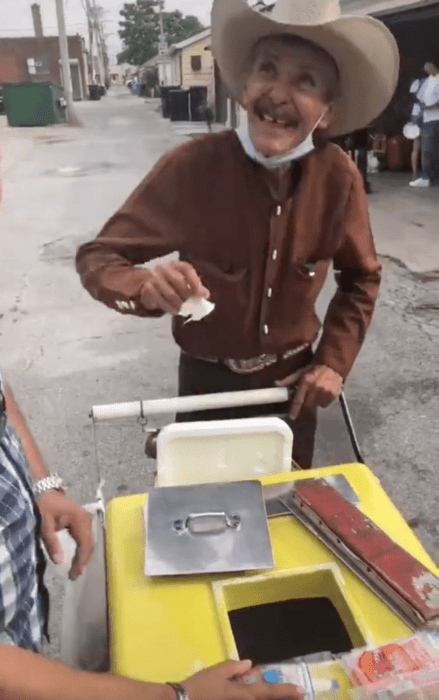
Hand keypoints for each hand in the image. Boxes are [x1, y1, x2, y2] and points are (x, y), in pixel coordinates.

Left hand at [36, 490, 93, 580]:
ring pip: (89, 541)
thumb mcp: (44, 524)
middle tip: (74, 575)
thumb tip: (59, 562)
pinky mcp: (82, 520)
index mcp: (79, 519)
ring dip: (84, 556)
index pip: (84, 544)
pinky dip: (83, 549)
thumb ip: (51, 543)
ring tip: (76, 570)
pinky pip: (86, 537)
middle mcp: (86, 519)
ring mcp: (86, 518)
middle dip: (83, 561)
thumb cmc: (44, 506)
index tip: (73, 575)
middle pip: (89, 544)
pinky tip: (78, 558)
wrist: (43, 490)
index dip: (81, 561)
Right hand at [140, 261, 209, 313]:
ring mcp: (154, 277)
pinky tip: (174, 311)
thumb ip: (194, 287)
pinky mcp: (147, 288)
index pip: (186, 269)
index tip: (202, 294)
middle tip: (193, 306)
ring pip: (170, 293)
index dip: (195, 281)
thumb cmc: (168, 284)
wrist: (145, 283)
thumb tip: (205, 294)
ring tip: (184, 311)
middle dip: (188, 295)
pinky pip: (160, 300)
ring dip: (179, 304)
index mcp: (175, 265)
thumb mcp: (182, 283)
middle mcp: (164, 268)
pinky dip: (169, 308)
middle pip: (179, 281)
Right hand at [183, 660, 303, 699]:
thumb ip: (233, 668)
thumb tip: (249, 665)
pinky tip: (253, 690)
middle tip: (297, 693)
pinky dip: (254, 697)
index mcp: (241, 694)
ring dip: (268, 697)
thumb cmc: (199, 687)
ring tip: (278, 693)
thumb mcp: (215, 672)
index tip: (300, 690)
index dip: (285, 691)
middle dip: (281, 697)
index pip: (268, 692)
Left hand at [276, 364, 342, 420]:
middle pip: (308, 405)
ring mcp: (325, 392)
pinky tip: (323, 393)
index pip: (299, 400)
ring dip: (314, 402)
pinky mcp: (333, 394)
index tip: (292, 417)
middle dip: (305, 405)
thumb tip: (276, 383)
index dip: (294, 410)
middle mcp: (315, 388)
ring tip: (316, 393)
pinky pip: (325, 404)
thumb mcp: (299, 372)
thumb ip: (288, 380)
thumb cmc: (313, 369)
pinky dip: (323, 401)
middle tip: (306, 399)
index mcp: (305, 382)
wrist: (331, 365)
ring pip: (317, 405)